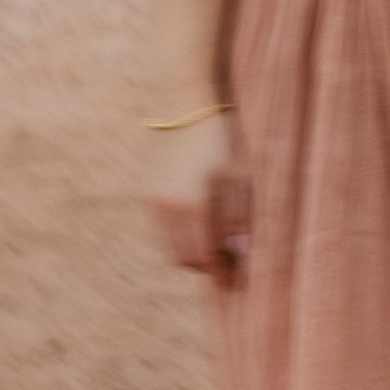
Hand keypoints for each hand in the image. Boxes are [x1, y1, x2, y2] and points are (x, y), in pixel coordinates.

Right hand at [145, 109, 251, 290]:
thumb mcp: (241, 177)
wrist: (188, 103)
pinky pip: (162, 229)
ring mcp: (153, 200)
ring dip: (190, 252)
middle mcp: (167, 208)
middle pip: (183, 259)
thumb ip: (238, 219)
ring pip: (169, 246)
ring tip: (216, 242)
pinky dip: (179, 236)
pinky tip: (199, 223)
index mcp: (192, 206)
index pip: (205, 258)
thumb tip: (239, 256)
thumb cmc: (222, 138)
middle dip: (206, 266)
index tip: (236, 285)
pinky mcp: (148, 191)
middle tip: (230, 262)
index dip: (221, 274)